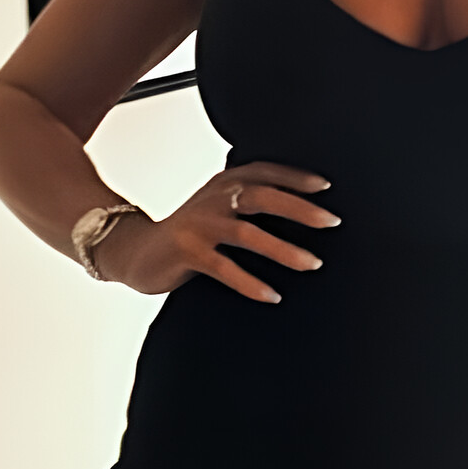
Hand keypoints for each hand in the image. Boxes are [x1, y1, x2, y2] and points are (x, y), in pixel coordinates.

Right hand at [96, 161, 338, 299]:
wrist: (135, 249)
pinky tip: (273, 296)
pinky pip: (224, 268)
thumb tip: (304, 210)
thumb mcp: (219, 208)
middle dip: (299, 208)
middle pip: (261, 197)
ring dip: (283, 250)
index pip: (264, 172)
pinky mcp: (186, 251)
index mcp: (225, 183)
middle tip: (332, 221)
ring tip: (312, 264)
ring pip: (247, 234)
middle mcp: (213, 198)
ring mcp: (199, 225)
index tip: (327, 187)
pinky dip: (250, 283)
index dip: (295, 177)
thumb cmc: (190, 232)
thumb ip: (249, 203)